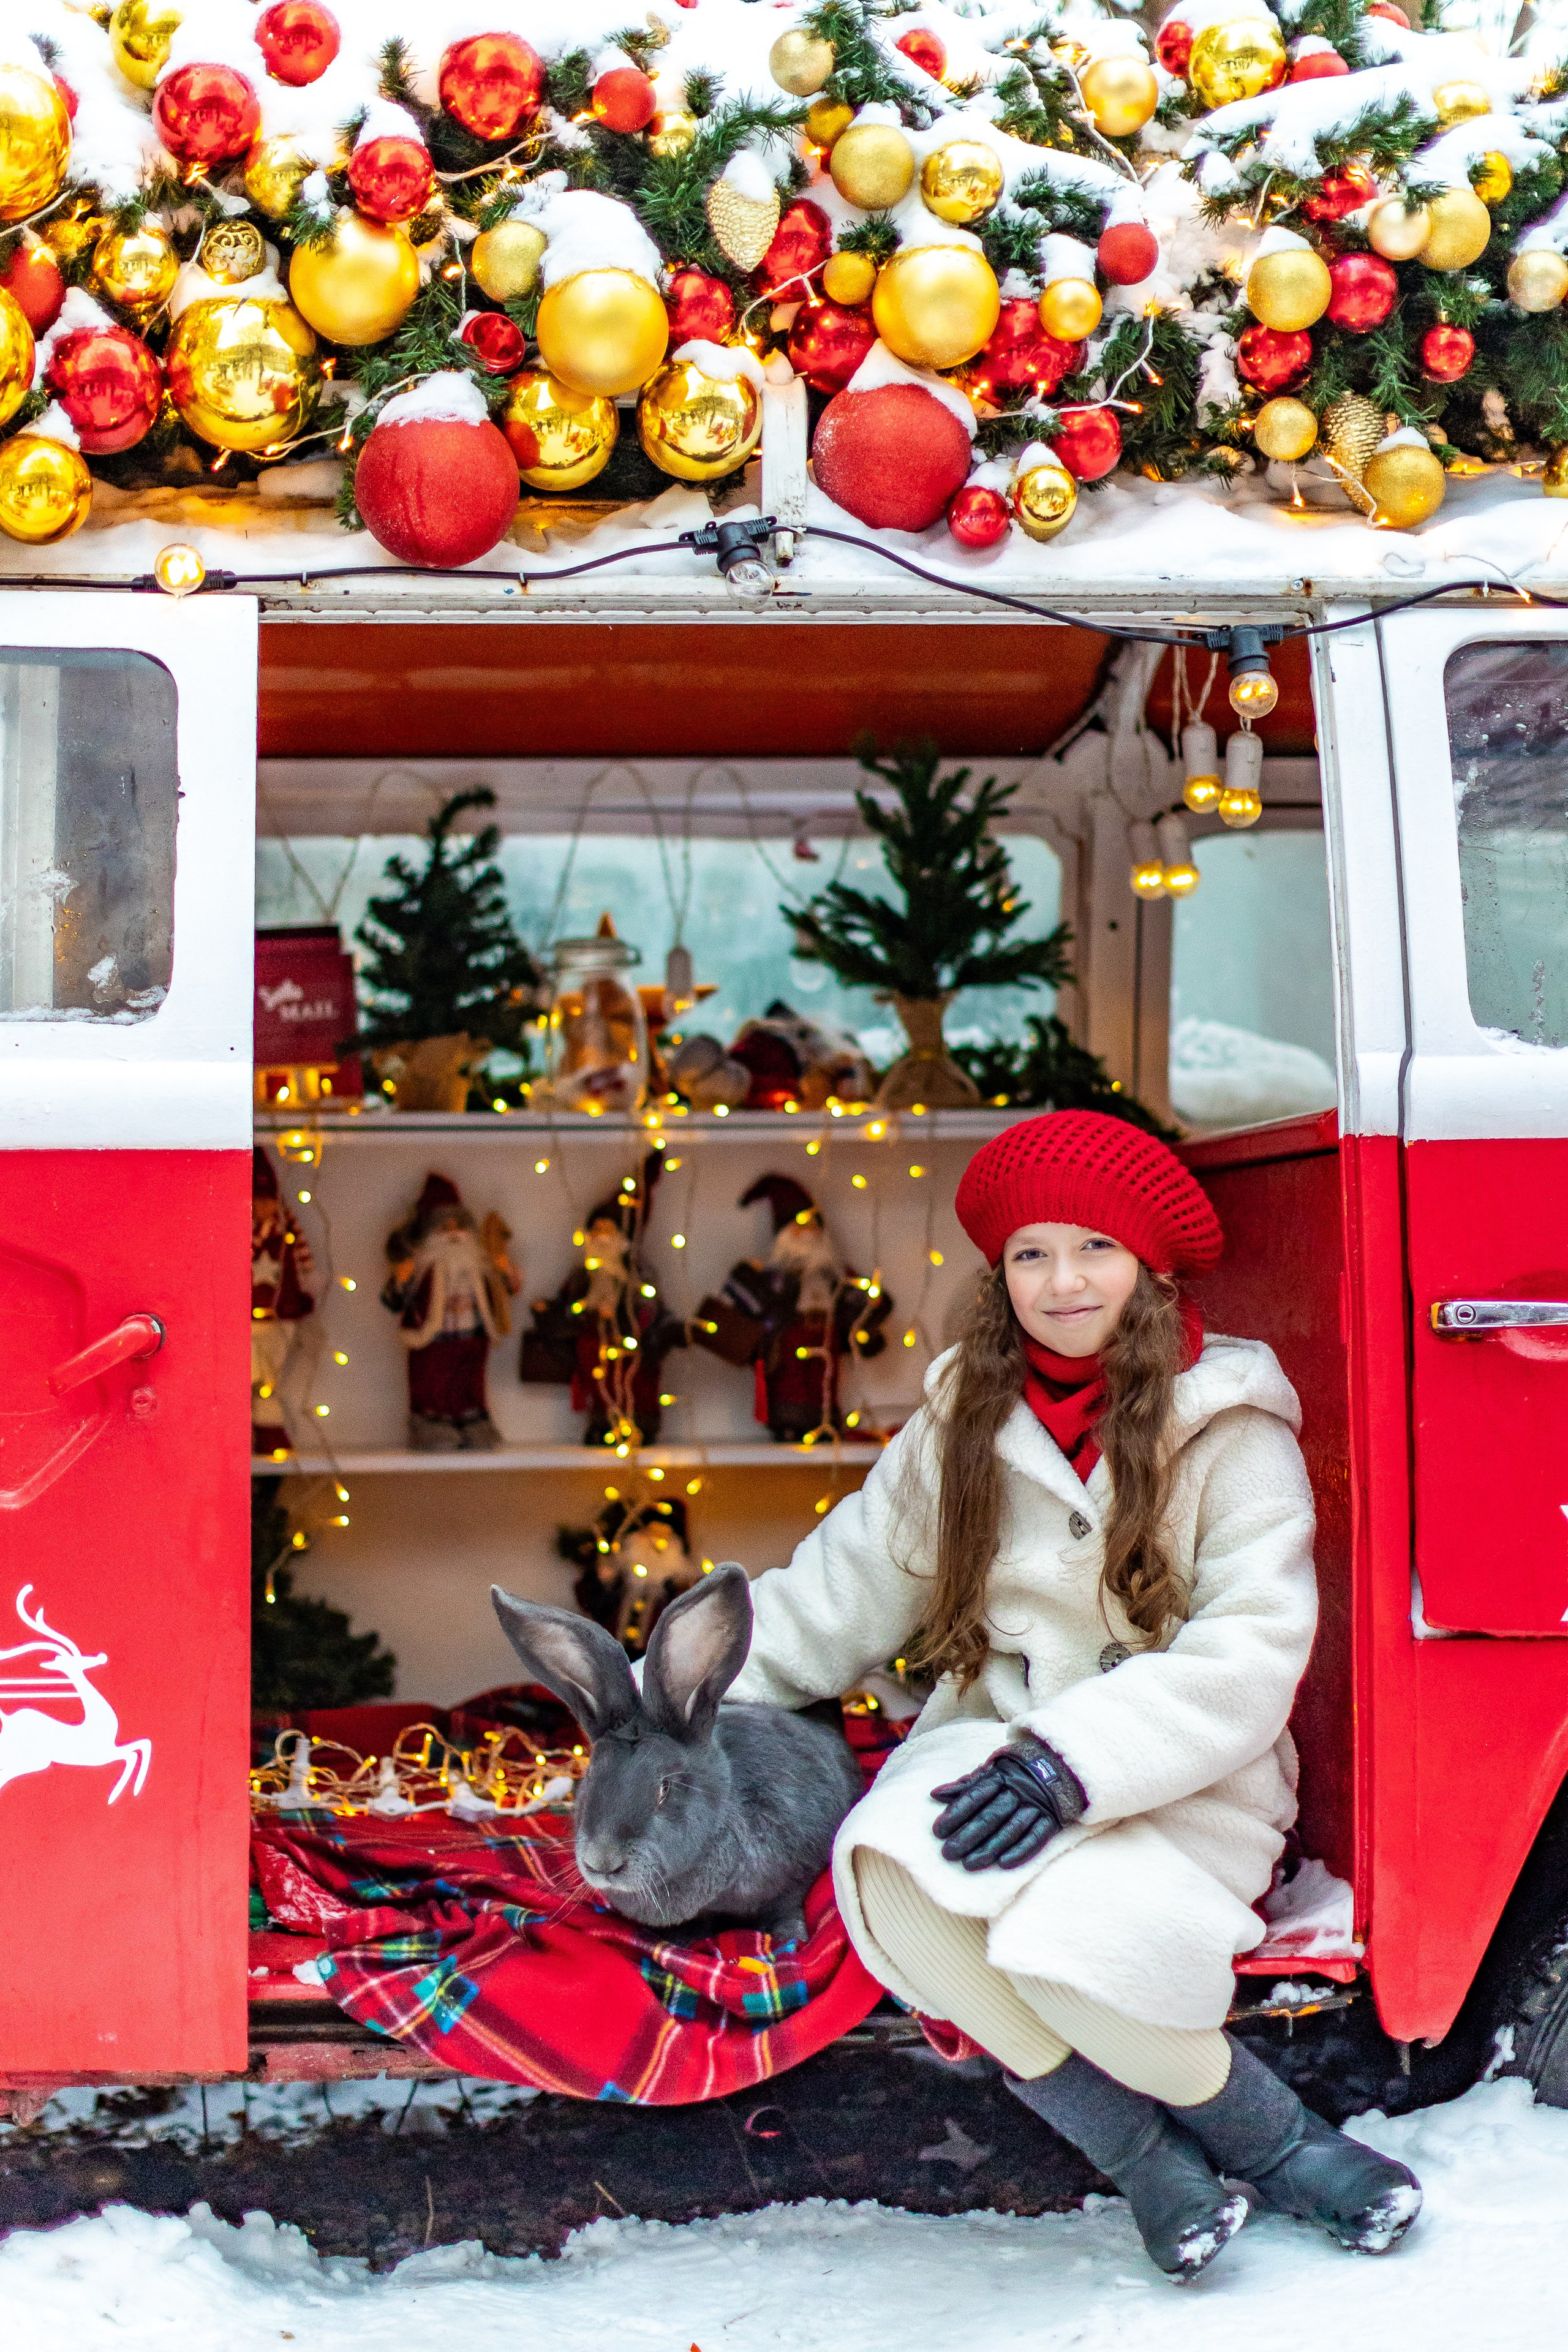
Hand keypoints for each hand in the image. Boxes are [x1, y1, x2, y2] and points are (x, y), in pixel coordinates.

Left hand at [931, 1737, 1086, 1872]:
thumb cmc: (1019, 1770)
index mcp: (1000, 1776)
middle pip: (990, 1816)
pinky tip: (1003, 1864)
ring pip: (1010, 1829)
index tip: (938, 1831)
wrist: (1063, 1763)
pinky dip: (1020, 1851)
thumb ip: (966, 1785)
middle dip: (967, 1836)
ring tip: (969, 1864)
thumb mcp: (993, 1770)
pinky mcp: (1051, 1819)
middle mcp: (1018, 1790)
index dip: (956, 1813)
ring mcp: (1036, 1805)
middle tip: (949, 1853)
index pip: (975, 1796)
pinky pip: (1036, 1838)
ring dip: (989, 1848)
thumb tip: (934, 1795)